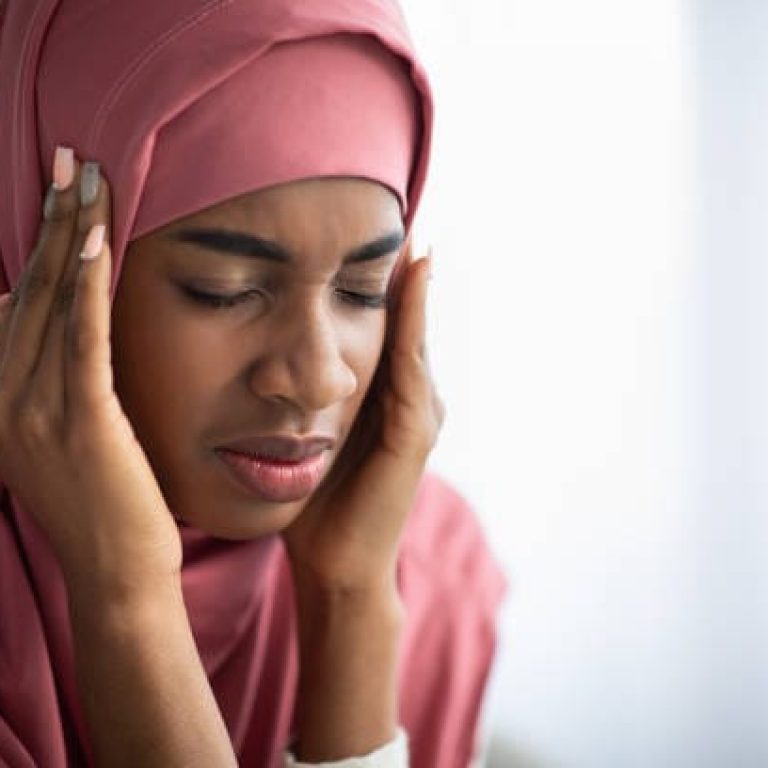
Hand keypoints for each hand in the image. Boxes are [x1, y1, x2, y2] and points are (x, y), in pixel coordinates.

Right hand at [0, 149, 180, 598]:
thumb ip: (44, 378)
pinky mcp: (79, 421)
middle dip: (51, 219)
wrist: (117, 569)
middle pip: (30, 288)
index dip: (38, 240)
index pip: (18, 301)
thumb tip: (35, 318)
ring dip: (69, 234)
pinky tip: (97, 238)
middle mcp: (2, 398)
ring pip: (51, 303)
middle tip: (71, 159)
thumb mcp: (58, 435)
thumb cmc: (103, 501)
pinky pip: (80, 338)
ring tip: (87, 177)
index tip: (58, 187)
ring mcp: (34, 410)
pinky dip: (85, 285)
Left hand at [282, 238, 444, 596]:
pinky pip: (413, 365)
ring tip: (413, 233)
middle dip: (403, 270)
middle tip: (395, 208)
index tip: (362, 227)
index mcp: (379, 394)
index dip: (373, 277)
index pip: (379, 323)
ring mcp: (418, 412)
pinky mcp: (416, 431)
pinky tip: (411, 280)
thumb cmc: (314, 500)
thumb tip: (254, 356)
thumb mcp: (302, 433)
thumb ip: (293, 395)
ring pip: (415, 334)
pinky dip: (415, 322)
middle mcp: (408, 395)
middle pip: (405, 321)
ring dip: (415, 285)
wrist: (336, 562)